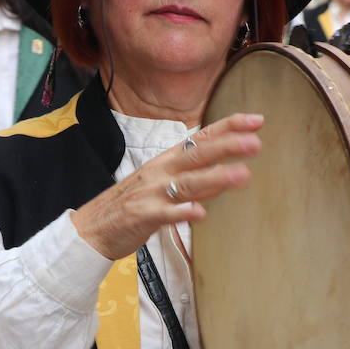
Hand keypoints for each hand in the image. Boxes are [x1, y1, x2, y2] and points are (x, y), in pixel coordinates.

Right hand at [70, 113, 262, 260]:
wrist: (93, 228)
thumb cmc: (133, 204)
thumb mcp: (164, 185)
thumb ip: (195, 180)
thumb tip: (226, 175)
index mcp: (168, 160)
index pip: (202, 137)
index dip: (228, 127)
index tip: (256, 120)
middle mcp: (162, 171)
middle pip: (198, 155)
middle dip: (227, 147)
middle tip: (255, 143)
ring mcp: (152, 193)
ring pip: (187, 183)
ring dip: (214, 178)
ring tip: (240, 175)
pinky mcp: (143, 216)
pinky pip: (165, 214)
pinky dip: (182, 212)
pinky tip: (199, 213)